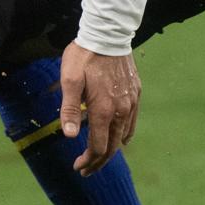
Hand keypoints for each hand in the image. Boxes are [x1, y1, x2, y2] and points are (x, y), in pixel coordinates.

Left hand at [59, 42, 139, 175]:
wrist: (108, 34)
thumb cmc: (84, 56)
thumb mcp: (69, 80)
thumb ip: (68, 109)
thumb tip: (68, 136)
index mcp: (103, 110)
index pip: (98, 147)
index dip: (88, 161)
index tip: (77, 167)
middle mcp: (121, 110)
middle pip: (112, 147)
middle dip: (98, 161)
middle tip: (85, 170)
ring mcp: (131, 102)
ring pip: (124, 136)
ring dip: (111, 149)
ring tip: (98, 156)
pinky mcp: (136, 94)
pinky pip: (132, 122)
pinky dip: (123, 135)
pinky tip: (118, 137)